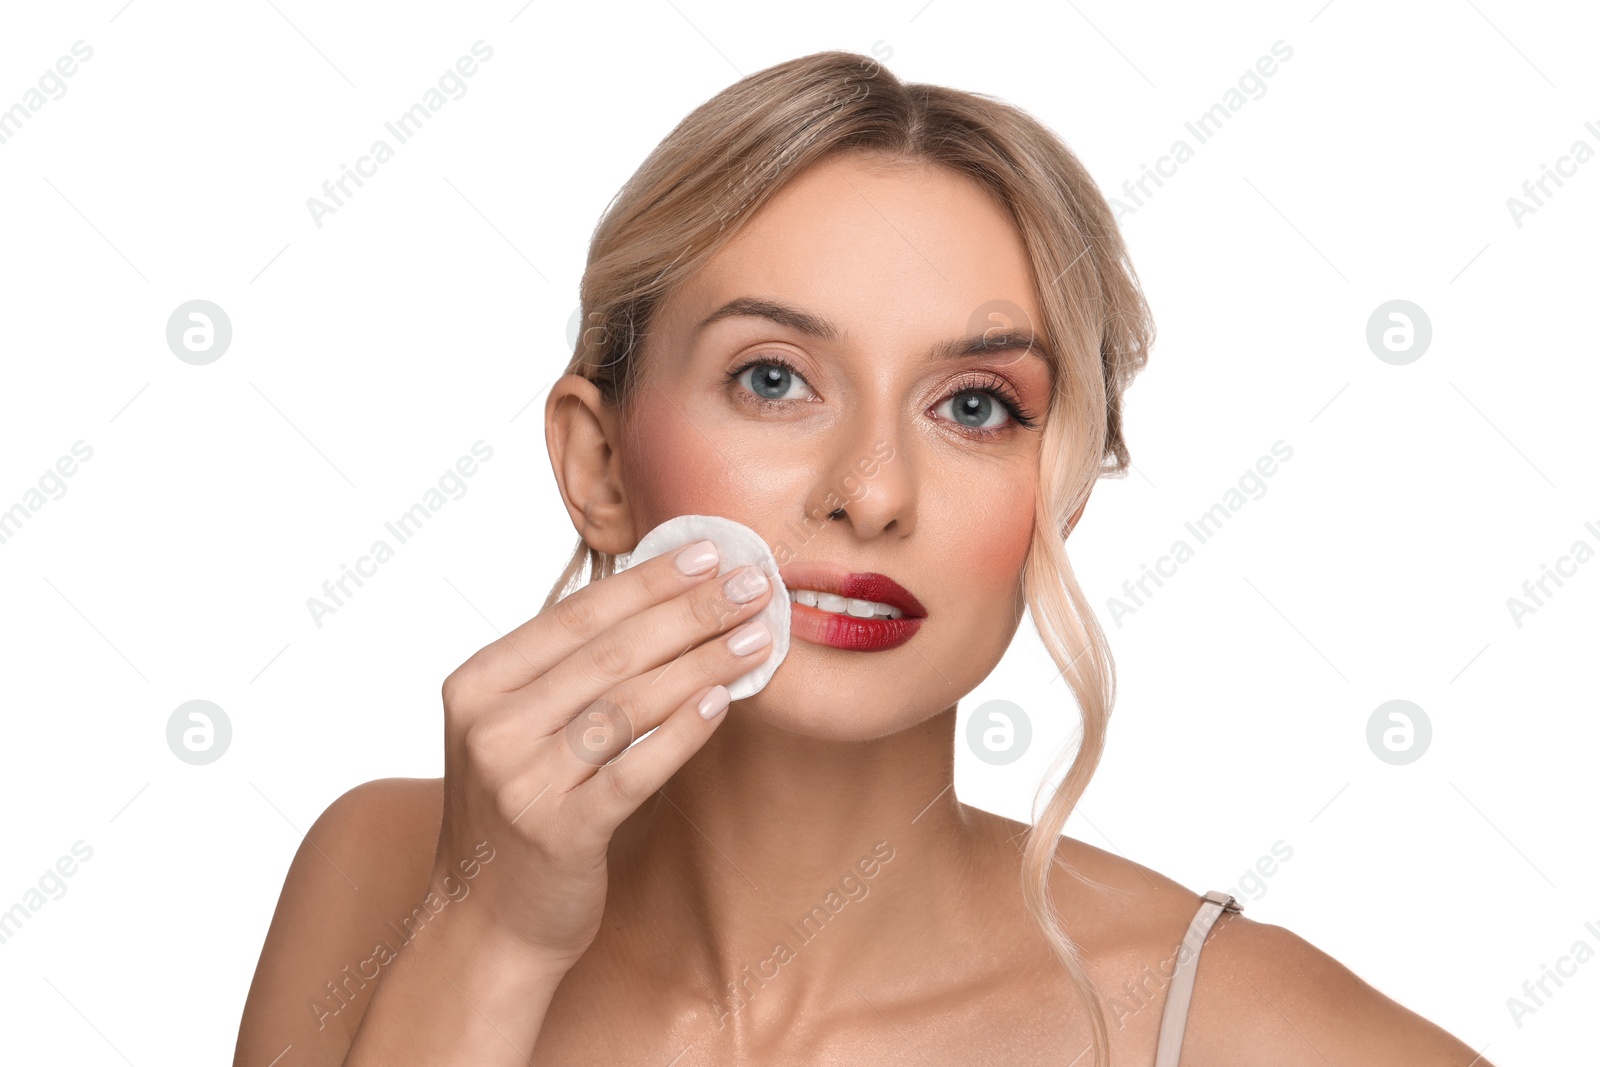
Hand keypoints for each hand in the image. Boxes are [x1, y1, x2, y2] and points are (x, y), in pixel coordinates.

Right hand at [431, 540, 774, 971]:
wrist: (486, 921)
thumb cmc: (520, 810)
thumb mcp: (518, 729)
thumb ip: (569, 671)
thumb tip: (666, 600)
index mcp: (477, 683)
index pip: (577, 614)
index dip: (649, 580)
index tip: (709, 552)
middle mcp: (490, 726)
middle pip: (610, 652)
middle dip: (690, 611)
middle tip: (750, 583)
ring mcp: (521, 780)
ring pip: (630, 704)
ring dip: (703, 664)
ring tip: (758, 637)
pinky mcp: (560, 830)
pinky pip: (637, 768)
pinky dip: (684, 731)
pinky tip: (723, 703)